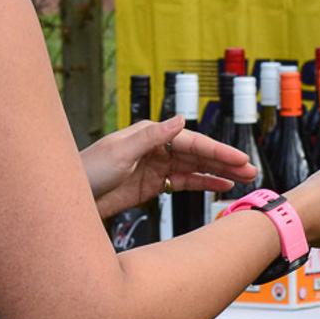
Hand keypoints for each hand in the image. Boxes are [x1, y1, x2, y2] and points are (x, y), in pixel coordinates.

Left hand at [82, 117, 257, 219]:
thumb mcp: (119, 152)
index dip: (217, 151)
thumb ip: (152, 137)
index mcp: (149, 134)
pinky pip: (184, 184)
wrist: (68, 200)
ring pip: (195, 169)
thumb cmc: (87, 171)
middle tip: (251, 172)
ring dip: (219, 174)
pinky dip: (203, 185)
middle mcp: (156, 148)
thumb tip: (180, 119)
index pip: (191, 142)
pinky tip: (221, 188)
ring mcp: (156, 167)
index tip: (239, 159)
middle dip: (225, 162)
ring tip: (243, 180)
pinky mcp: (152, 186)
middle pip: (198, 155)